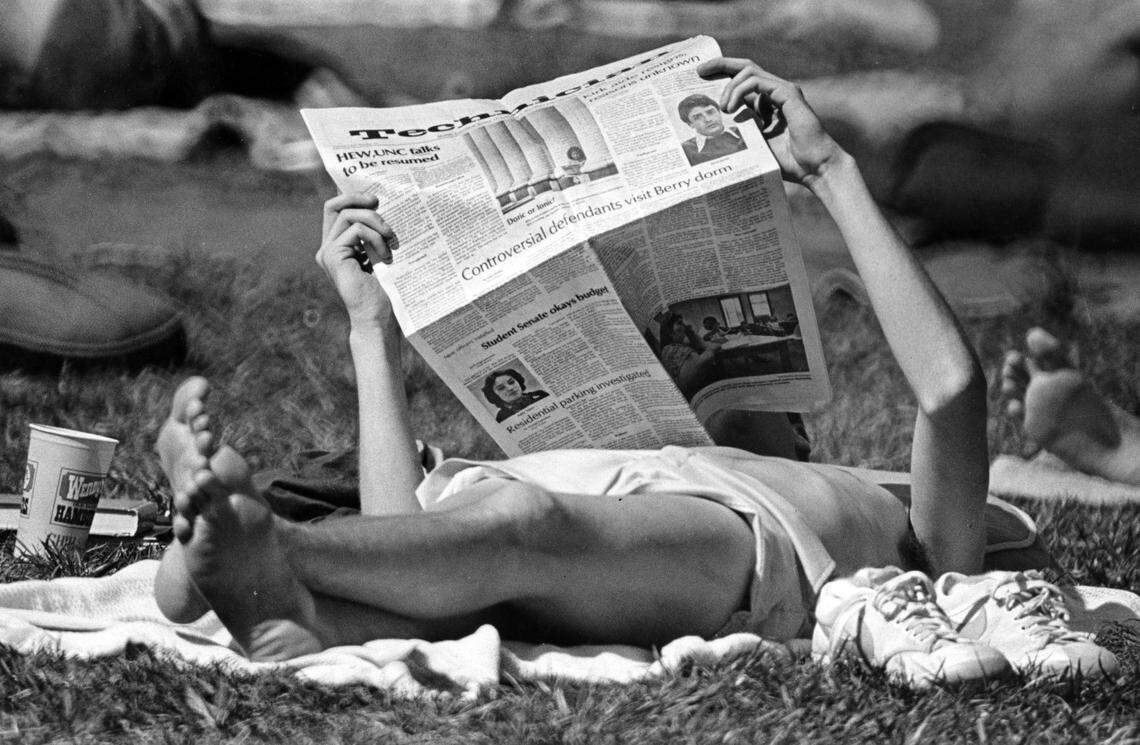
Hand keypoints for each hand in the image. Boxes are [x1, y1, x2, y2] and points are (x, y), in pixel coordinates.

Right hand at [316, 193, 397, 329]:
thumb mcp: (381, 253)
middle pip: (334, 206)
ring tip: (391, 237)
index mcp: (338, 245)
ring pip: (348, 215)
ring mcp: (328, 252)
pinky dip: (375, 237)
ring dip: (375, 221)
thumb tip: (383, 204)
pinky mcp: (333, 256)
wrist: (378, 317)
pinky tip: (386, 255)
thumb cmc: (384, 289)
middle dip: (357, 198)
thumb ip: (376, 233)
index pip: (336, 210)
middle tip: (378, 201)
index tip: (374, 196)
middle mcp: (328, 247)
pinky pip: (355, 230)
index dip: (351, 196)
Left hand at [698, 57, 845, 186]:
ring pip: (749, 72)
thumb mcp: (754, 145)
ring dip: (730, 87)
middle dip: (721, 65)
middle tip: (699, 72)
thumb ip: (738, 132)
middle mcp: (775, 92)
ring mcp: (783, 91)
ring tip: (722, 108)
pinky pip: (758, 82)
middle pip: (745, 67)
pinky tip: (732, 107)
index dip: (722, 74)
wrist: (814, 169)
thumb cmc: (788, 162)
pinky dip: (740, 90)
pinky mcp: (788, 93)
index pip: (742, 81)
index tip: (701, 77)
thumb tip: (711, 130)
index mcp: (767, 103)